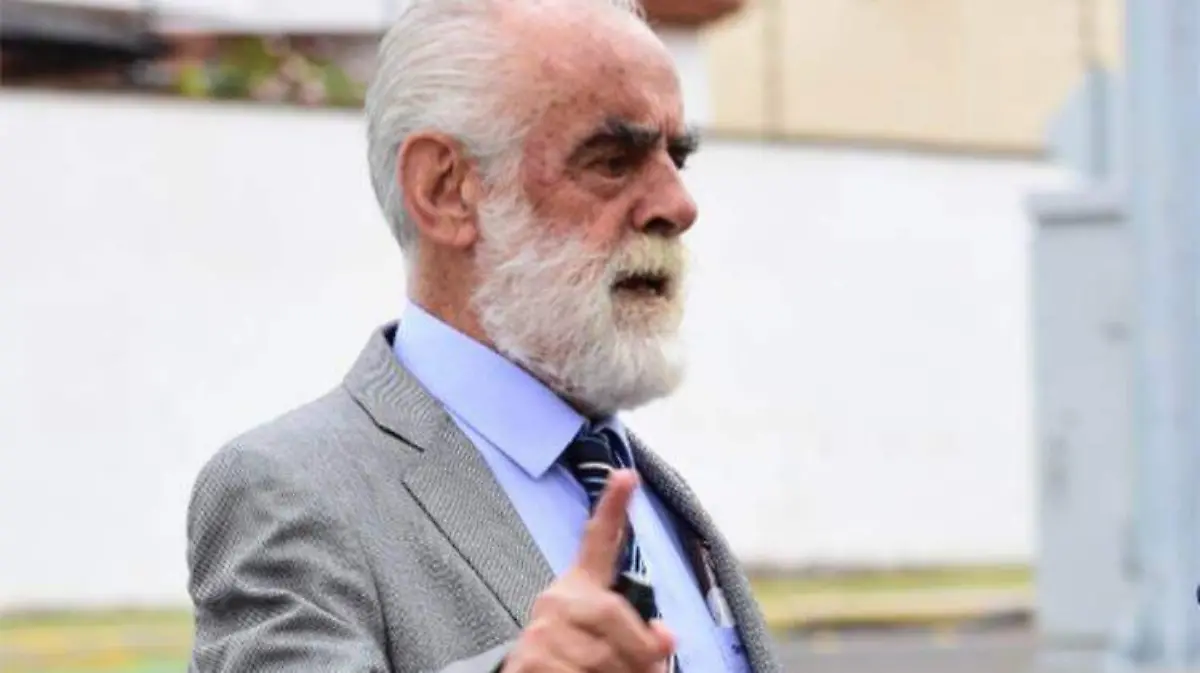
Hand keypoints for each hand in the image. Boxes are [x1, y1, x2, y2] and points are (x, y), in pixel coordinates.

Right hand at [503, 470, 675, 671]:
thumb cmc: (583, 665)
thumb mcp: (618, 648)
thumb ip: (644, 638)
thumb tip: (665, 636)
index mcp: (582, 589)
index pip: (598, 543)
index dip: (613, 508)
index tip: (627, 475)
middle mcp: (558, 600)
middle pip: (613, 613)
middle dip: (638, 650)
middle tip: (644, 667)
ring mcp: (541, 629)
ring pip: (602, 655)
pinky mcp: (530, 659)